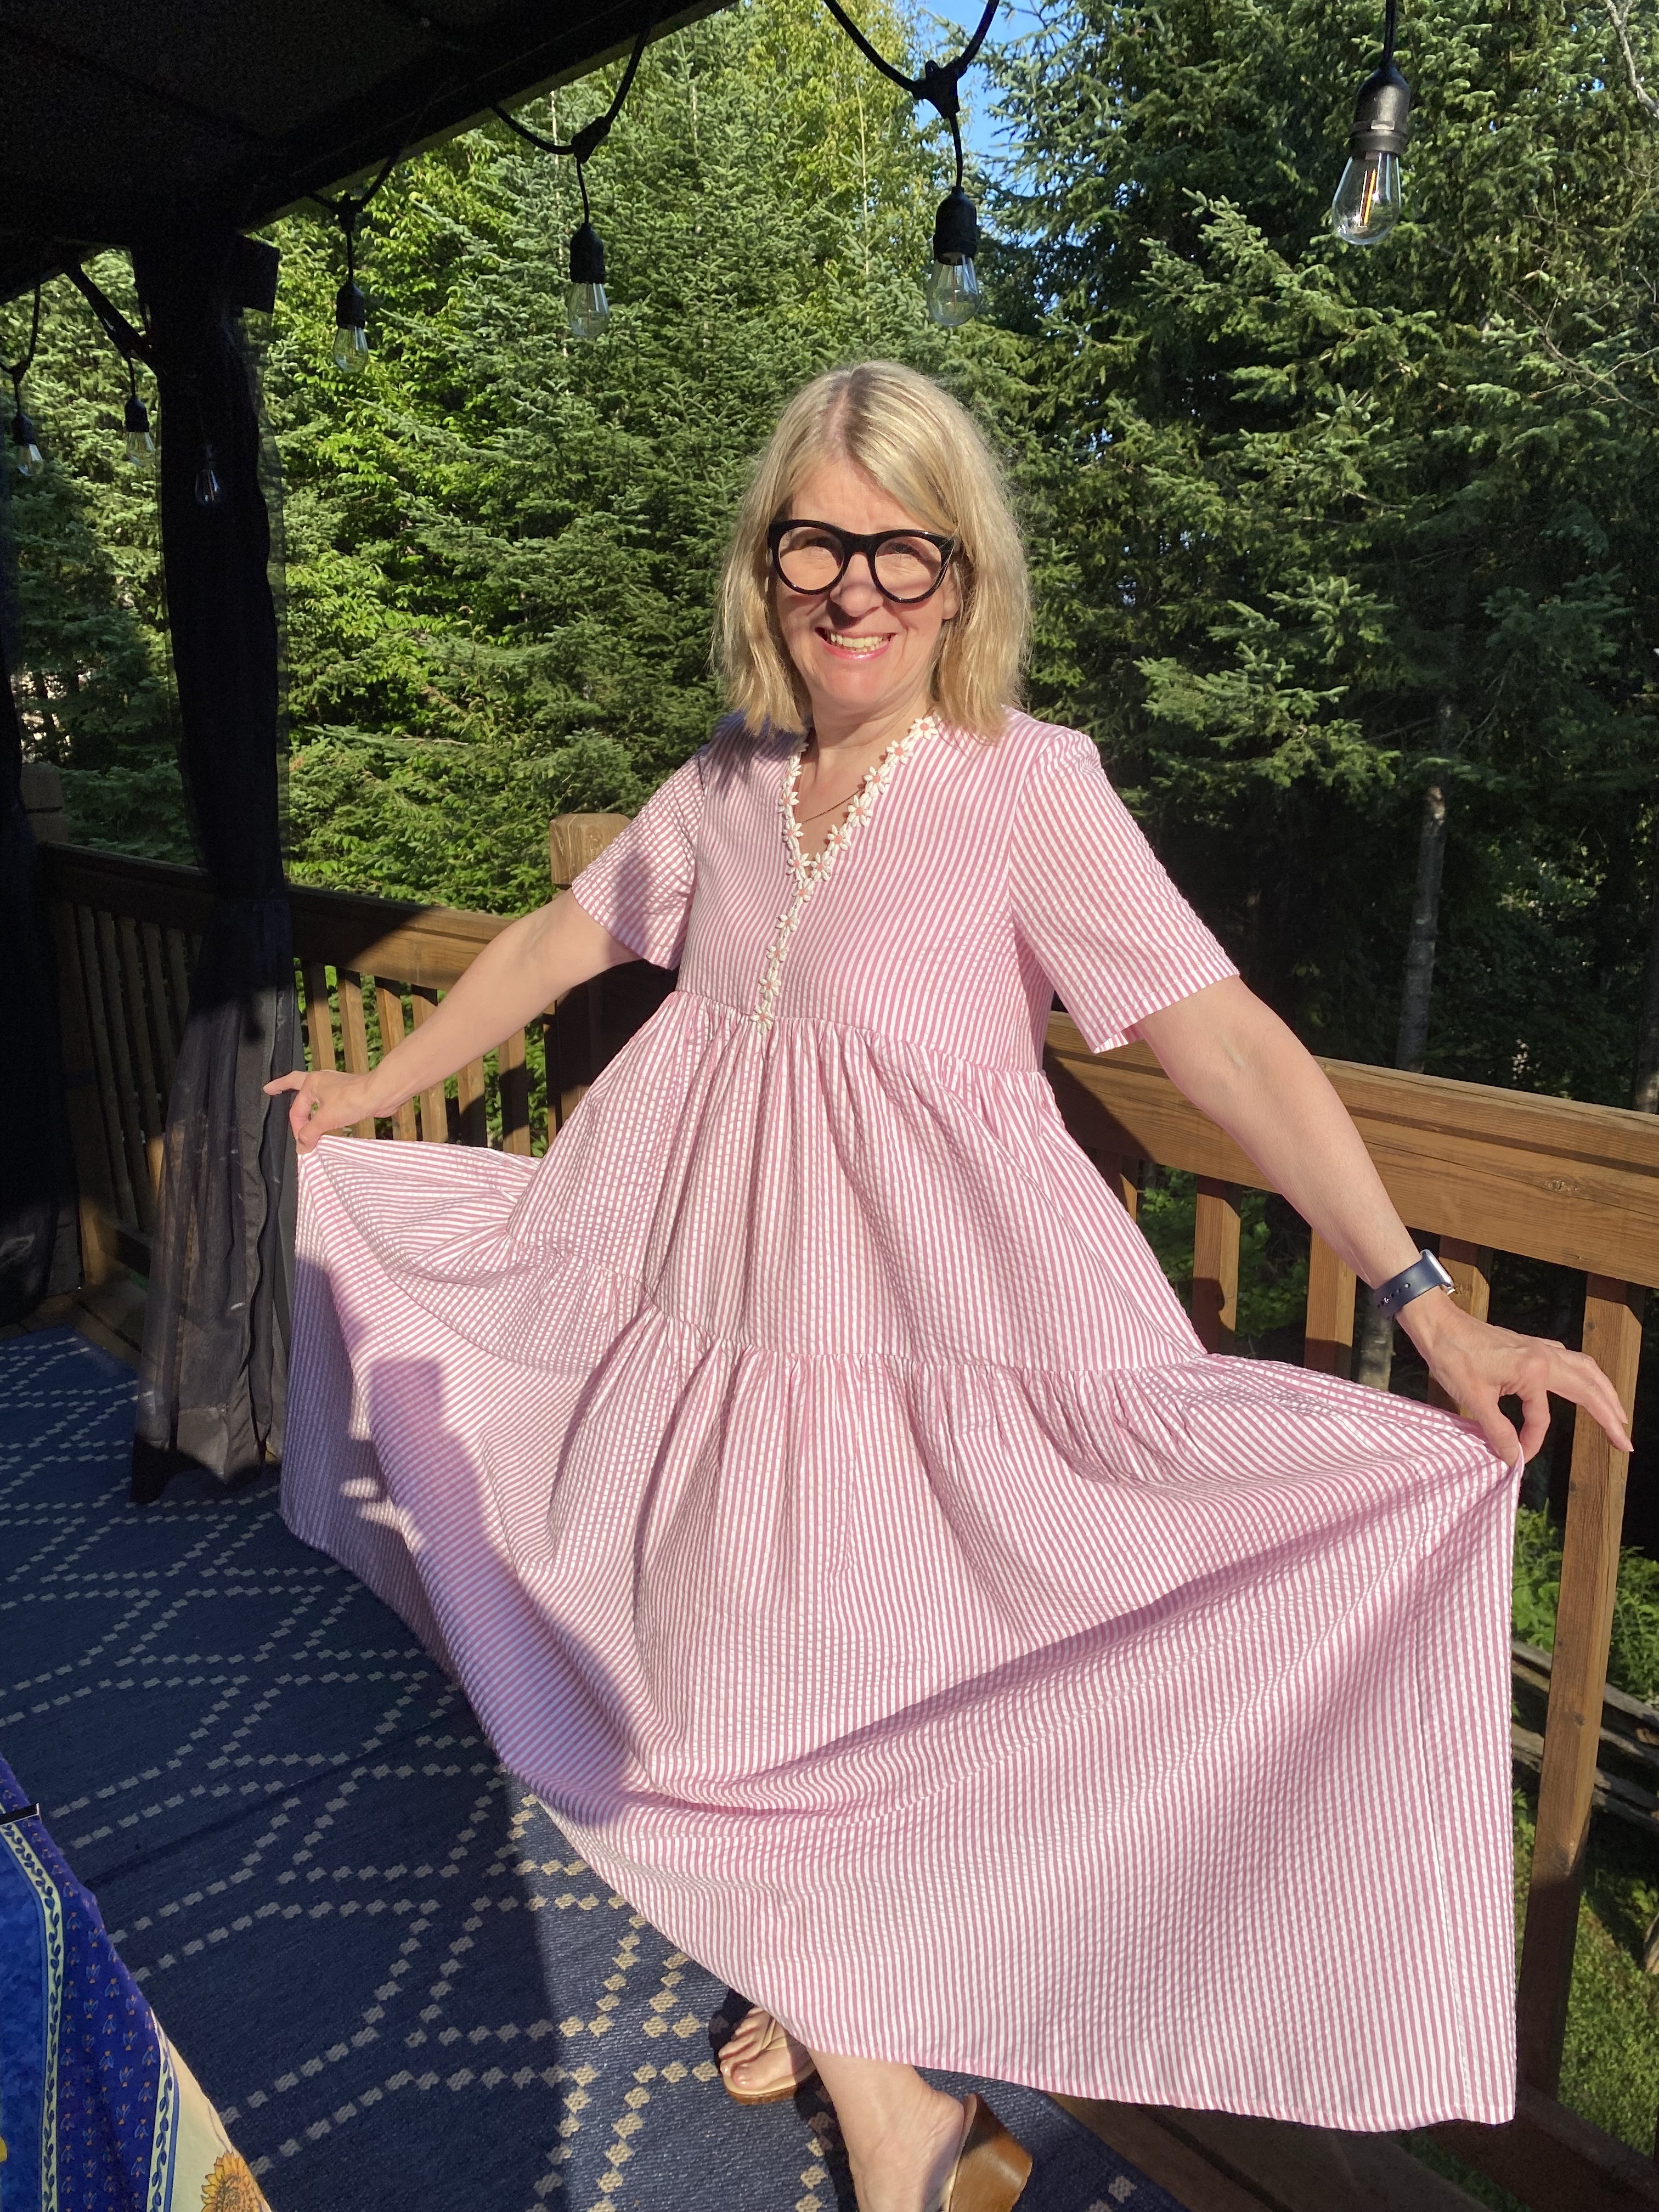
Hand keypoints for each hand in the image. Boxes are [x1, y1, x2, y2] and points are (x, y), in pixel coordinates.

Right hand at [264, 1067, 381, 1151]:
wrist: (381, 1094)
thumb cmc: (354, 1099)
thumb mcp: (326, 1119)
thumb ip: (310, 1133)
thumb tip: (301, 1146)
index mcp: (312, 1083)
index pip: (297, 1110)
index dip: (298, 1128)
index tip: (303, 1143)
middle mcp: (322, 1081)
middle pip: (296, 1083)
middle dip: (282, 1086)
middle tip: (271, 1089)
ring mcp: (334, 1087)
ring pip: (314, 1094)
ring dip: (306, 1101)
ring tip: (298, 1104)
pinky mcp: (347, 1094)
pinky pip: (328, 1102)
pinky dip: (323, 1110)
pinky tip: (324, 1117)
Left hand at [1397, 1293, 1633, 1467]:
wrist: (1438, 1324)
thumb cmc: (1452, 1357)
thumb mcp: (1473, 1399)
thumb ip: (1497, 1431)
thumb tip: (1513, 1457)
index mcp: (1534, 1371)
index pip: (1542, 1419)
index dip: (1531, 1442)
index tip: (1517, 1457)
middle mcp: (1545, 1356)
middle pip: (1590, 1388)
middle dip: (1609, 1416)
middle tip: (1624, 1443)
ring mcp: (1540, 1348)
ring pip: (1586, 1370)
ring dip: (1604, 1393)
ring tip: (1617, 1415)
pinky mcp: (1531, 1345)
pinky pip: (1570, 1360)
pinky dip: (1584, 1375)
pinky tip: (1584, 1384)